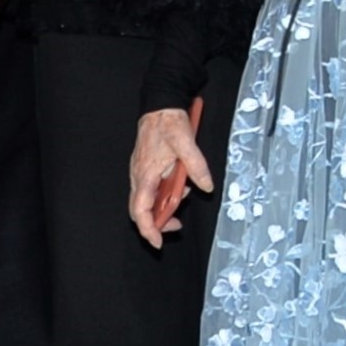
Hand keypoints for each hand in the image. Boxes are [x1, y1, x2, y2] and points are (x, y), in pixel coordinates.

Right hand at [128, 107, 213, 247]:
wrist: (160, 104)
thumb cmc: (169, 123)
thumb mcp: (187, 143)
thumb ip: (197, 166)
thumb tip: (207, 187)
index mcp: (146, 174)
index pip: (140, 210)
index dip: (148, 229)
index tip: (158, 242)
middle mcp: (139, 176)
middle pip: (140, 210)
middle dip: (157, 223)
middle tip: (176, 225)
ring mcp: (140, 172)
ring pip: (146, 200)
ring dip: (163, 207)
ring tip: (183, 198)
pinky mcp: (145, 168)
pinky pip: (150, 189)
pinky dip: (163, 195)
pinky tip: (178, 186)